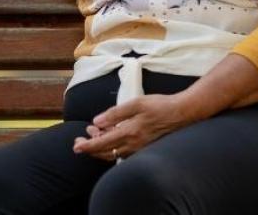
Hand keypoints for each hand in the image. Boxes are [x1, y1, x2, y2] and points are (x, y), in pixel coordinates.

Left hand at [72, 94, 193, 160]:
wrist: (182, 113)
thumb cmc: (160, 106)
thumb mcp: (136, 103)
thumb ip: (115, 113)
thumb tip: (97, 122)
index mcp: (130, 133)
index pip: (103, 143)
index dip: (87, 146)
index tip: (76, 147)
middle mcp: (133, 145)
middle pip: (106, 152)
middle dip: (90, 148)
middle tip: (79, 142)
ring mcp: (140, 148)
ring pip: (114, 153)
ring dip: (101, 146)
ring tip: (93, 134)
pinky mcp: (144, 147)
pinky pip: (123, 152)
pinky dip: (112, 146)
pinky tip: (110, 136)